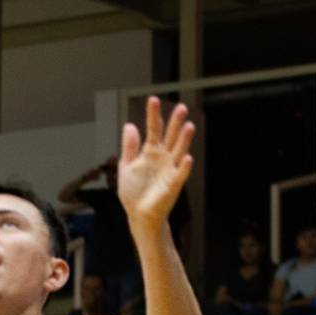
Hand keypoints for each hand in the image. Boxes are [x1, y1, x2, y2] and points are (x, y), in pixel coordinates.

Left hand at [116, 97, 194, 232]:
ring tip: (189, 125)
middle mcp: (162, 157)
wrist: (139, 215)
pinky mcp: (173, 185)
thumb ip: (129, 147)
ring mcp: (169, 170)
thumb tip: (130, 125)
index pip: (153, 129)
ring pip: (178, 151)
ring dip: (184, 140)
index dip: (153, 115)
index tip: (153, 100)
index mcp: (150, 151)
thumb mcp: (126, 166)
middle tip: (181, 107)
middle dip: (175, 123)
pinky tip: (187, 157)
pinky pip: (180, 174)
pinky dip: (184, 166)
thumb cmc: (133, 191)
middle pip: (171, 136)